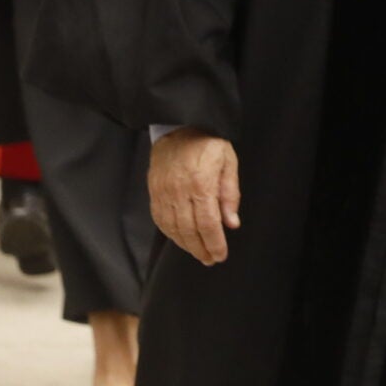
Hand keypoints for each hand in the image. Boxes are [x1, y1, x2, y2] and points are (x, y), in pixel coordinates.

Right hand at [149, 130, 241, 264]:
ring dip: (186, 245)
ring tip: (198, 253)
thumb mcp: (228, 162)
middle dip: (201, 249)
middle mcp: (179, 192)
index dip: (214, 243)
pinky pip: (160, 219)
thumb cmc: (208, 143)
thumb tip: (231, 223)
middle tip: (210, 259)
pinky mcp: (154, 191)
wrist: (178, 126)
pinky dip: (170, 233)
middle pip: (189, 230)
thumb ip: (230, 194)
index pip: (207, 224)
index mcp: (201, 184)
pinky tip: (180, 239)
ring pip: (173, 228)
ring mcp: (164, 192)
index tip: (220, 255)